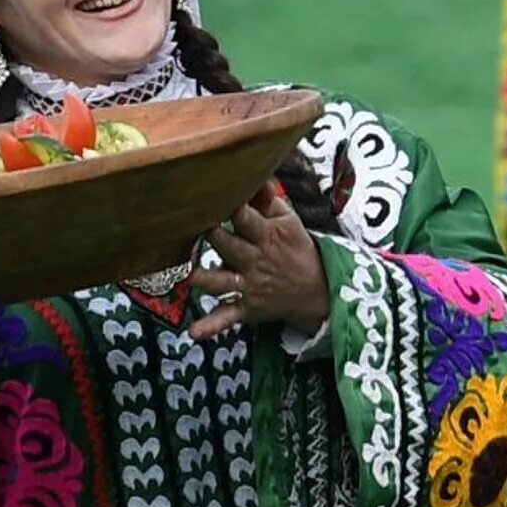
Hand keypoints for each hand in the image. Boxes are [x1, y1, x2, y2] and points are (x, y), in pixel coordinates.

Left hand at [189, 182, 328, 343]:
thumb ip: (268, 199)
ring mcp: (249, 286)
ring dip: (206, 279)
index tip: (211, 194)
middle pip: (229, 246)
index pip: (246, 217)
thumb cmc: (294, 247)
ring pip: (222, 282)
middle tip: (196, 223)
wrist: (315, 289)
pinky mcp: (243, 309)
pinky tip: (194, 333)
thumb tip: (255, 174)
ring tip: (191, 273)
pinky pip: (225, 318)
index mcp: (268, 235)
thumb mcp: (288, 221)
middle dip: (213, 235)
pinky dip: (211, 327)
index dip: (230, 206)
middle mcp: (256, 260)